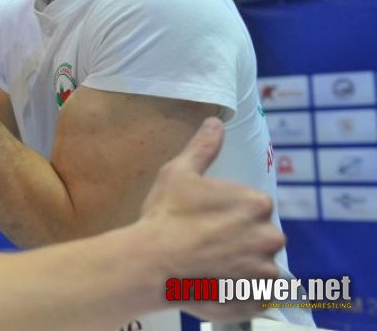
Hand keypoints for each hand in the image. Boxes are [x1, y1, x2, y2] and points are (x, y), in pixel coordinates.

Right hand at [139, 118, 284, 321]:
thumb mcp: (179, 173)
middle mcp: (270, 238)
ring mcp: (264, 273)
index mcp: (256, 204)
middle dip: (241, 239)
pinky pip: (256, 297)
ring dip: (242, 267)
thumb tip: (216, 122)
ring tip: (210, 267)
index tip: (209, 219)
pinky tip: (216, 285)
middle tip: (208, 243)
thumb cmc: (166, 215)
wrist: (152, 263)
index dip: (231, 212)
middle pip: (261, 236)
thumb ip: (203, 147)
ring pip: (260, 267)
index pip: (254, 206)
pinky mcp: (256, 301)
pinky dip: (241, 293)